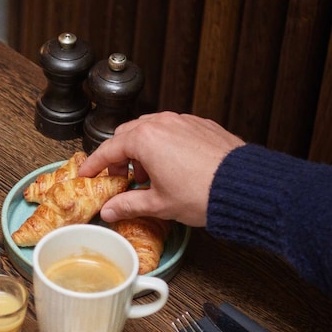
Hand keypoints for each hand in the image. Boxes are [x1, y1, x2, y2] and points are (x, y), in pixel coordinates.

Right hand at [78, 112, 244, 226]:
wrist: (245, 186)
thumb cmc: (202, 192)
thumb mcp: (159, 204)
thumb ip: (128, 204)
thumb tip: (110, 210)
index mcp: (144, 139)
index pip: (108, 149)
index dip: (94, 164)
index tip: (86, 173)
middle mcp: (162, 123)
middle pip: (127, 135)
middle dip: (119, 155)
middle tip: (120, 177)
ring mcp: (183, 121)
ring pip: (151, 129)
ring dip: (142, 149)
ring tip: (149, 175)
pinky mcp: (202, 125)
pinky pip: (173, 130)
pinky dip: (164, 144)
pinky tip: (172, 167)